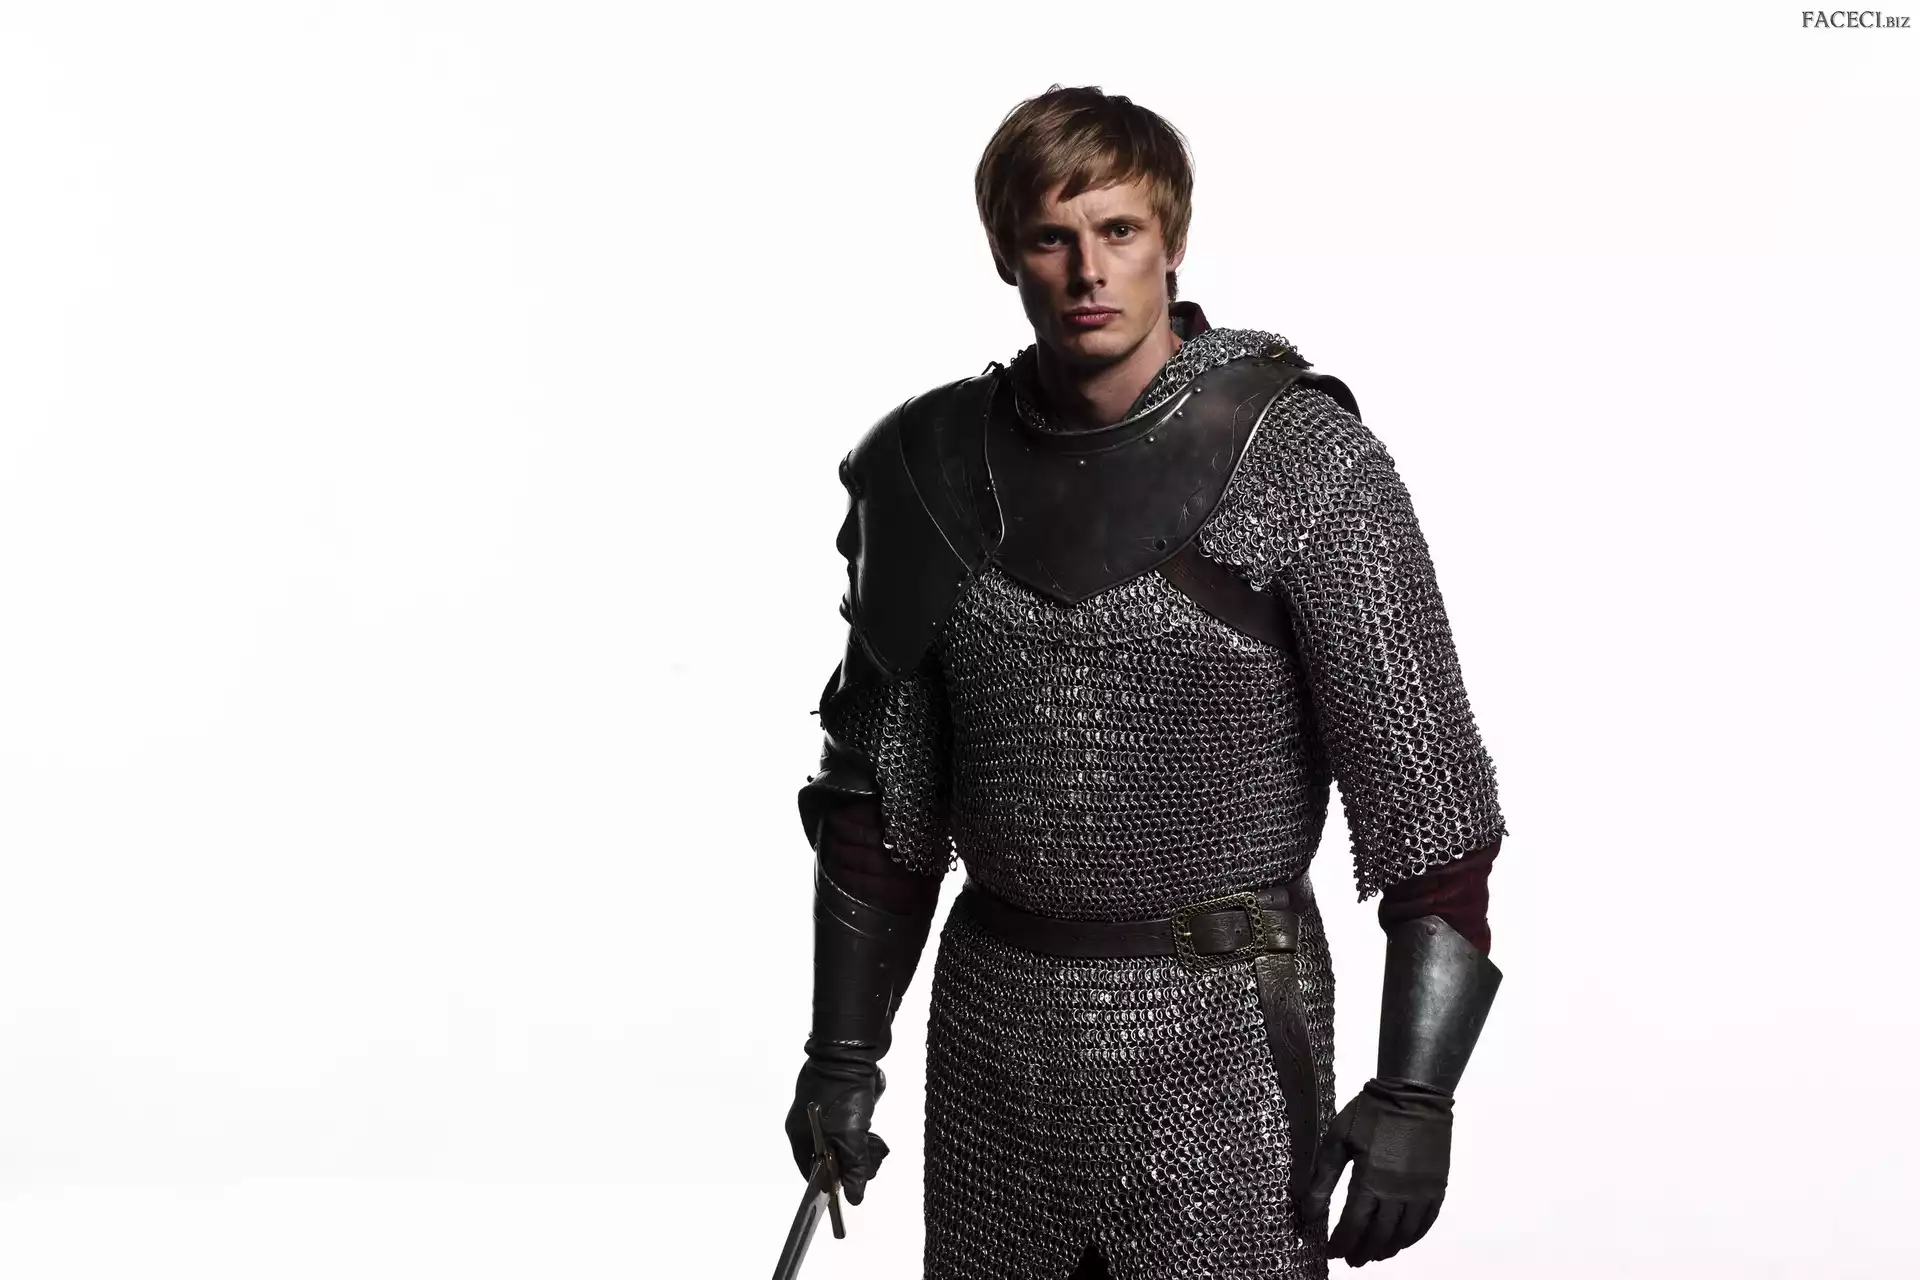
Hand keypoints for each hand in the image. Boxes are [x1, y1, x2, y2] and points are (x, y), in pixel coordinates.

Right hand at [785, 1055, 889, 1204]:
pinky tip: (876, 1133)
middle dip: (852, 1163)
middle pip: (829, 1158)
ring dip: (862, 1148)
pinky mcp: (842, 1102)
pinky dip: (864, 1133)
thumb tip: (855, 1199)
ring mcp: (825, 1112)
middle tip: (870, 1160)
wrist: (852, 1049)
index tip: (849, 1188)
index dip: (828, 1182)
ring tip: (876, 1145)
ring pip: (844, 1143)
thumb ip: (853, 1167)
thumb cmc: (842, 1094)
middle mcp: (808, 1124)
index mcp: (799, 1133)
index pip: (810, 1170)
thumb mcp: (849, 1136)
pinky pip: (853, 1127)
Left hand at [1302, 1077, 1452, 1266]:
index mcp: (1370, 1180)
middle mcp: (1398, 1193)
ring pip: (1403, 1235)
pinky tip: (1400, 1241)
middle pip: (1379, 1236)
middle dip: (1362, 1252)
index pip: (1353, 1226)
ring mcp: (1421, 1193)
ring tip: (1372, 1255)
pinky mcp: (1437, 1188)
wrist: (1413, 1094)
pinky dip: (1411, 1238)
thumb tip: (1308, 1213)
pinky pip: (1425, 1223)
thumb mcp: (1337, 1140)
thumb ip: (1323, 1179)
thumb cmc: (1370, 1113)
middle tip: (1351, 1260)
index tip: (1332, 1252)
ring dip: (1386, 1249)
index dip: (1341, 1243)